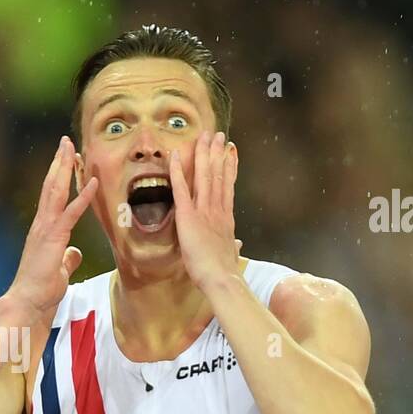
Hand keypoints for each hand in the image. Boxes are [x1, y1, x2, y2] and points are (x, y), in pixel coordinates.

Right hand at [5, 136, 97, 320]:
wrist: (28, 301)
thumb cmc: (41, 289)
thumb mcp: (59, 270)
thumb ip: (67, 258)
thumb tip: (74, 253)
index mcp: (43, 229)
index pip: (51, 196)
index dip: (58, 176)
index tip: (64, 158)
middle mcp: (42, 224)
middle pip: (51, 185)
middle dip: (58, 162)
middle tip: (65, 140)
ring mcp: (46, 229)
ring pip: (56, 191)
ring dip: (64, 168)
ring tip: (70, 147)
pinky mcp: (54, 238)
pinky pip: (71, 213)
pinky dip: (83, 196)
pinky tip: (93, 181)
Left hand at [170, 130, 241, 288]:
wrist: (221, 278)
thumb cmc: (224, 272)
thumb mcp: (230, 255)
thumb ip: (233, 246)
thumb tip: (238, 245)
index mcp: (226, 218)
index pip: (228, 186)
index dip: (229, 167)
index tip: (231, 152)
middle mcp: (217, 209)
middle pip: (218, 174)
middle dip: (218, 153)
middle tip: (218, 135)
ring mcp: (204, 210)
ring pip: (204, 176)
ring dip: (203, 154)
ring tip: (205, 136)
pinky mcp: (188, 216)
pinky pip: (181, 189)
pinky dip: (177, 171)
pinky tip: (174, 156)